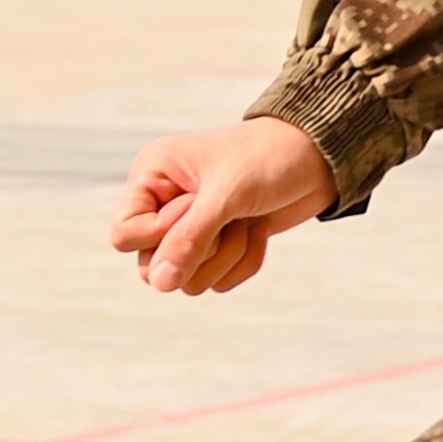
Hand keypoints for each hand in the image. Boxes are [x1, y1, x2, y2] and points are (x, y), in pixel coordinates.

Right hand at [110, 118, 332, 295]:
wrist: (319, 157)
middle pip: (151, 268)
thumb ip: (190, 239)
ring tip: (246, 221)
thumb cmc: (269, 159)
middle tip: (227, 221)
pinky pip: (217, 282)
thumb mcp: (227, 195)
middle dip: (198, 253)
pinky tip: (257, 230)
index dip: (159, 236)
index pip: (123, 235)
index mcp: (152, 176)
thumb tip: (160, 284)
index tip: (195, 210)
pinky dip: (243, 261)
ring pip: (187, 281)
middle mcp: (164, 204)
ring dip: (225, 257)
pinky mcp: (219, 246)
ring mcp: (192, 228)